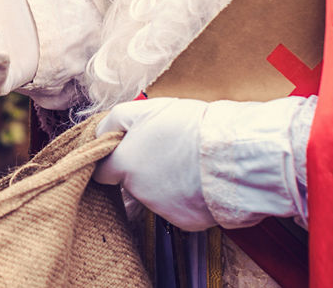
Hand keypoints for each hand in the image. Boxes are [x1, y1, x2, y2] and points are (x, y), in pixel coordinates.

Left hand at [94, 98, 214, 230]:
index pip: (102, 172)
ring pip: (156, 195)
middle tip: (167, 149)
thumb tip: (99, 132)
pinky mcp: (186, 222)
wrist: (232, 155)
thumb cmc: (190, 127)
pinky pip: (181, 208)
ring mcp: (162, 210)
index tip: (124, 151)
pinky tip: (200, 179)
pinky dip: (188, 196)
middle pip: (131, 182)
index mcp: (124, 165)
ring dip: (166, 181)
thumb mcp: (144, 109)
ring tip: (188, 161)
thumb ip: (113, 121)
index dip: (112, 159)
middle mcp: (138, 193)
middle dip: (143, 168)